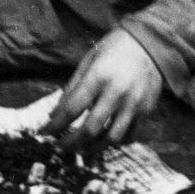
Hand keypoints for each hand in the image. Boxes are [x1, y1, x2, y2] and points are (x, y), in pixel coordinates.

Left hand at [47, 27, 162, 151]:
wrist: (150, 43)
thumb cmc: (114, 49)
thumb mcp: (88, 60)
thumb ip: (72, 87)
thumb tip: (55, 114)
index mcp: (99, 76)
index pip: (72, 108)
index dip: (56, 124)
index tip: (44, 133)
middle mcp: (117, 93)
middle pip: (91, 128)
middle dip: (71, 142)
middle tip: (60, 147)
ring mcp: (133, 104)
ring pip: (112, 138)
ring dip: (93, 148)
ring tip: (81, 150)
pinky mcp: (146, 110)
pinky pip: (130, 135)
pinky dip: (116, 142)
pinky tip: (104, 141)